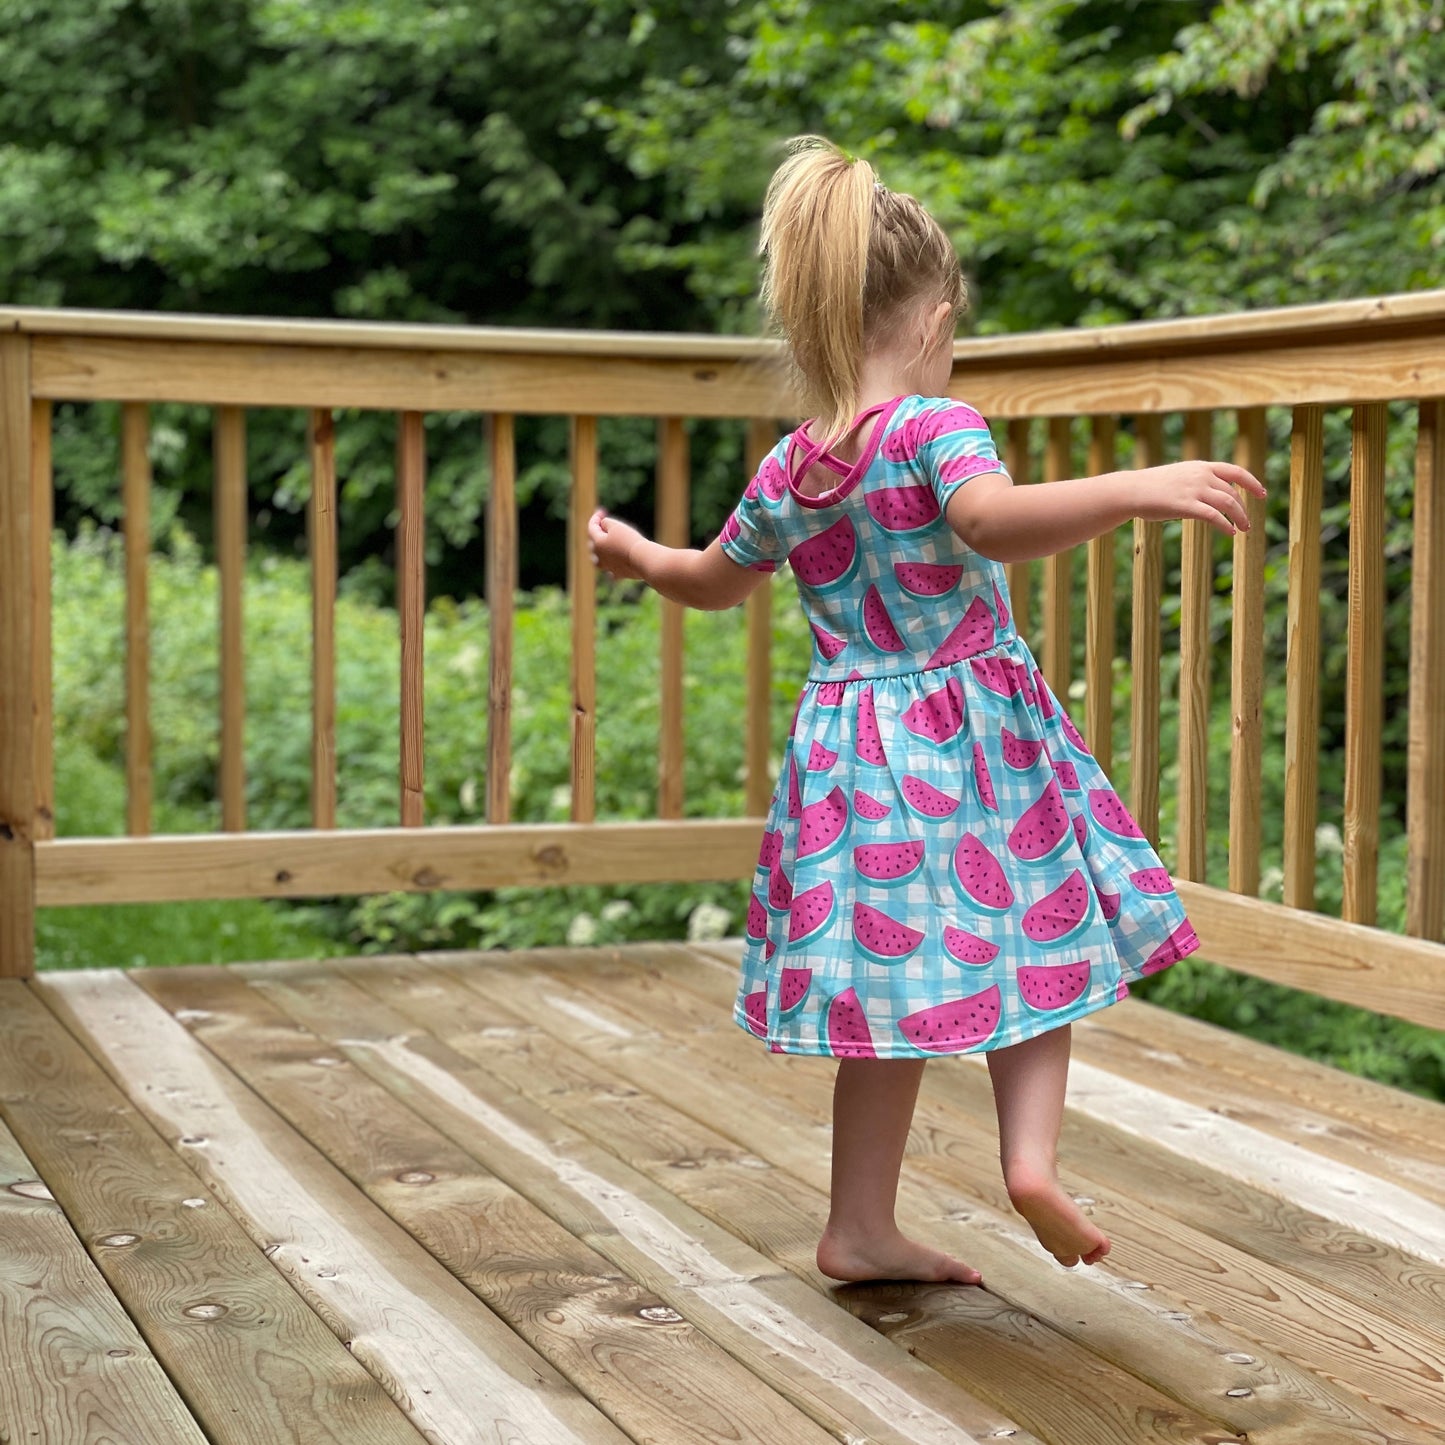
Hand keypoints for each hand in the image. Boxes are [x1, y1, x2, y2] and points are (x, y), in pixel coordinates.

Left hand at [587, 508, 646, 579]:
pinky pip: (611, 572)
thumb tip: (603, 526)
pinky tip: (610, 570)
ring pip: (598, 560)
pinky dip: (610, 569)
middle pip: (593, 543)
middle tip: (604, 524)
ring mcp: (608, 567)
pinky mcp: (619, 574)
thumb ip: (606, 523)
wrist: (643, 559)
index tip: (603, 510)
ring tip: (602, 548)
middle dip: (597, 533)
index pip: (591, 527)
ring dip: (599, 552)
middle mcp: (599, 557)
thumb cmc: (630, 540)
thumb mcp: (617, 526)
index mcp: (597, 543)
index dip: (596, 517)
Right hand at [1127, 461, 1266, 535]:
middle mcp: (1202, 476)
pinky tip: (1230, 533)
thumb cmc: (1151, 487)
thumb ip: (1197, 482)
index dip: (1251, 483)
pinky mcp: (1187, 505)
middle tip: (1247, 523)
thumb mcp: (1179, 477)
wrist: (1132, 490)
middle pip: (1233, 493)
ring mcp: (1195, 490)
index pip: (1235, 471)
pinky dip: (1225, 525)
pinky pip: (1214, 516)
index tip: (1261, 494)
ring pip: (1228, 504)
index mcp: (1201, 467)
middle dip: (1243, 509)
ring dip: (1240, 518)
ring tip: (1243, 529)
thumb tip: (1211, 495)